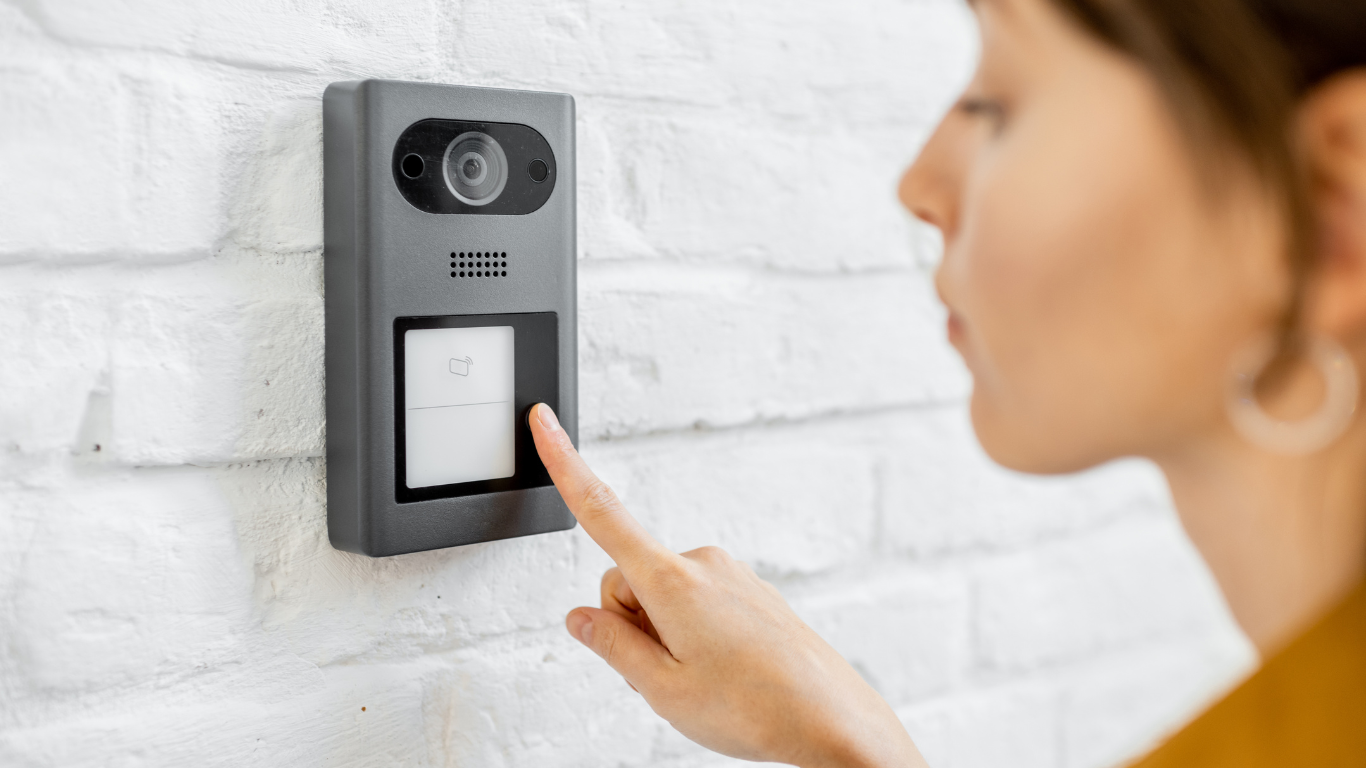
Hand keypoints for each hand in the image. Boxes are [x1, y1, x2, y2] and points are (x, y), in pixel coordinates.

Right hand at [529, 404, 926, 767]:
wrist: (832, 720)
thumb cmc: (756, 708)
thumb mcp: (662, 689)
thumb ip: (612, 647)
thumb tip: (581, 618)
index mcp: (672, 581)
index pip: (601, 513)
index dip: (565, 465)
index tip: (544, 420)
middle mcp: (703, 563)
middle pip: (629, 580)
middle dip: (632, 625)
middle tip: (668, 673)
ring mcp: (731, 574)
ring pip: (664, 596)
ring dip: (666, 634)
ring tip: (705, 678)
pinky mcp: (750, 589)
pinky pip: (698, 603)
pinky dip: (696, 634)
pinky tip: (725, 670)